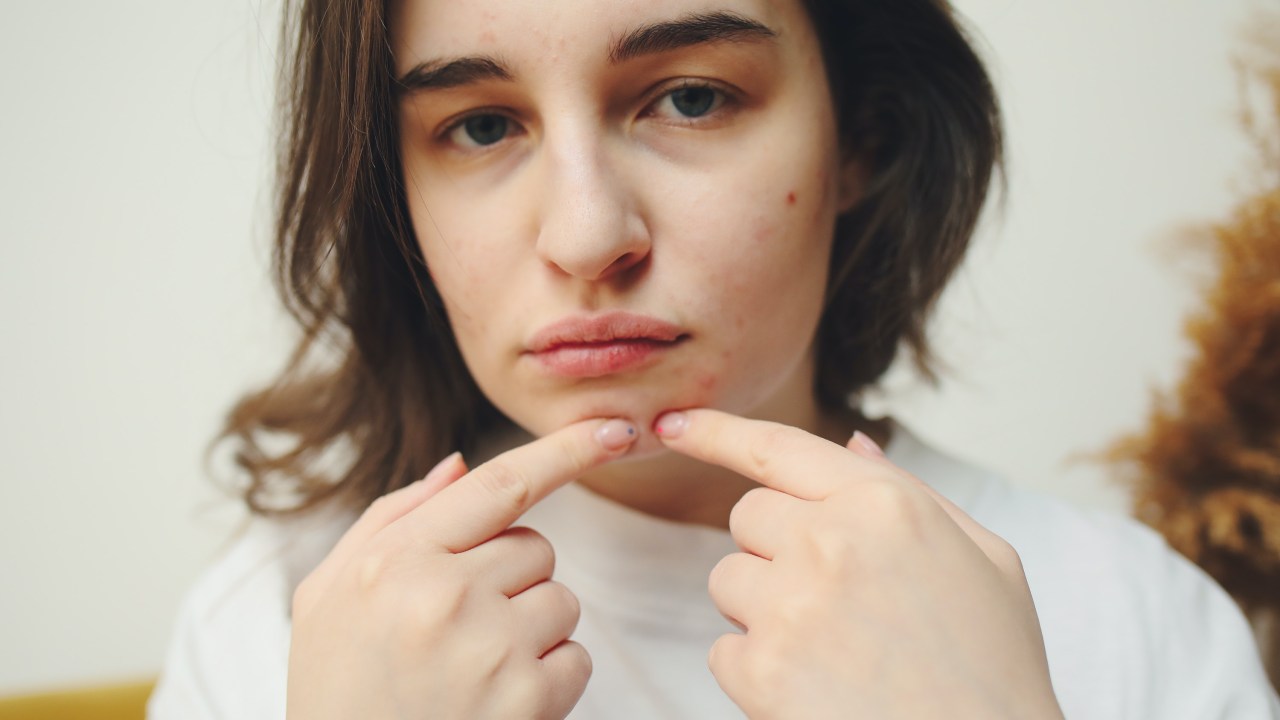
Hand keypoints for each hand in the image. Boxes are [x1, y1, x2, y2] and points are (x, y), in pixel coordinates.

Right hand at [286, 418, 636, 719]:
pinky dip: (550, 677)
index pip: (499, 485)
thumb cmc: (339, 691)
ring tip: (472, 669)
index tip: (616, 430)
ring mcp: (490, 649)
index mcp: (394, 561)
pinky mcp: (527, 700)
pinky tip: (496, 700)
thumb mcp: (326, 597)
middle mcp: (444, 597)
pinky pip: (576, 657)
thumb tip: (457, 464)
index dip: (566, 450)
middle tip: (458, 628)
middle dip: (511, 577)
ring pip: (560, 599)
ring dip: (532, 627)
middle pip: (534, 546)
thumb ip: (389, 520)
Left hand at [655, 409, 1063, 719]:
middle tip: (835, 600)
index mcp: (886, 505)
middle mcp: (830, 542)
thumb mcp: (986, 560)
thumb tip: (853, 445)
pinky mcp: (762, 671)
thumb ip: (913, 493)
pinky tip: (816, 690)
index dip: (717, 430)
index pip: (777, 448)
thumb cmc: (994, 669)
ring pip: (728, 580)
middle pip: (748, 516)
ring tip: (833, 650)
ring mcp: (790, 606)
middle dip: (775, 549)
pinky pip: (723, 651)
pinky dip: (756, 671)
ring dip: (763, 610)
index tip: (674, 423)